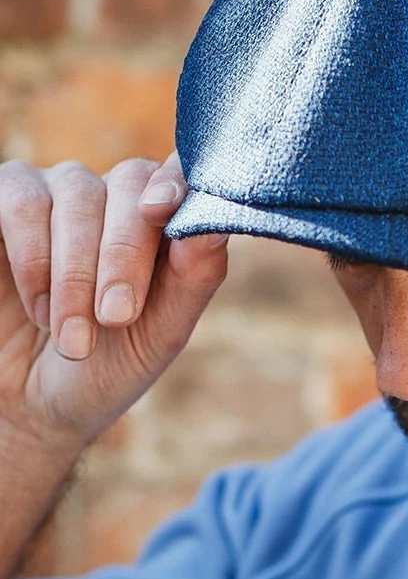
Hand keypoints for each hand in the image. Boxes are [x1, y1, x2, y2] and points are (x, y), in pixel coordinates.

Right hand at [0, 153, 228, 454]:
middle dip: (123, 254)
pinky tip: (39, 308)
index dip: (175, 184)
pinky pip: (19, 199)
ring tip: (73, 337)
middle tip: (115, 318)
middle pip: (131, 183)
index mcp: (166, 218)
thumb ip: (196, 276)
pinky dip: (32, 256)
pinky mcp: (4, 200)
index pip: (183, 173)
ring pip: (75, 194)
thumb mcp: (161, 332)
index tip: (161, 213)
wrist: (31, 406)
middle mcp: (115, 193)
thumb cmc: (108, 364)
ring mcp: (58, 192)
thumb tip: (216, 226)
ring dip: (74, 272)